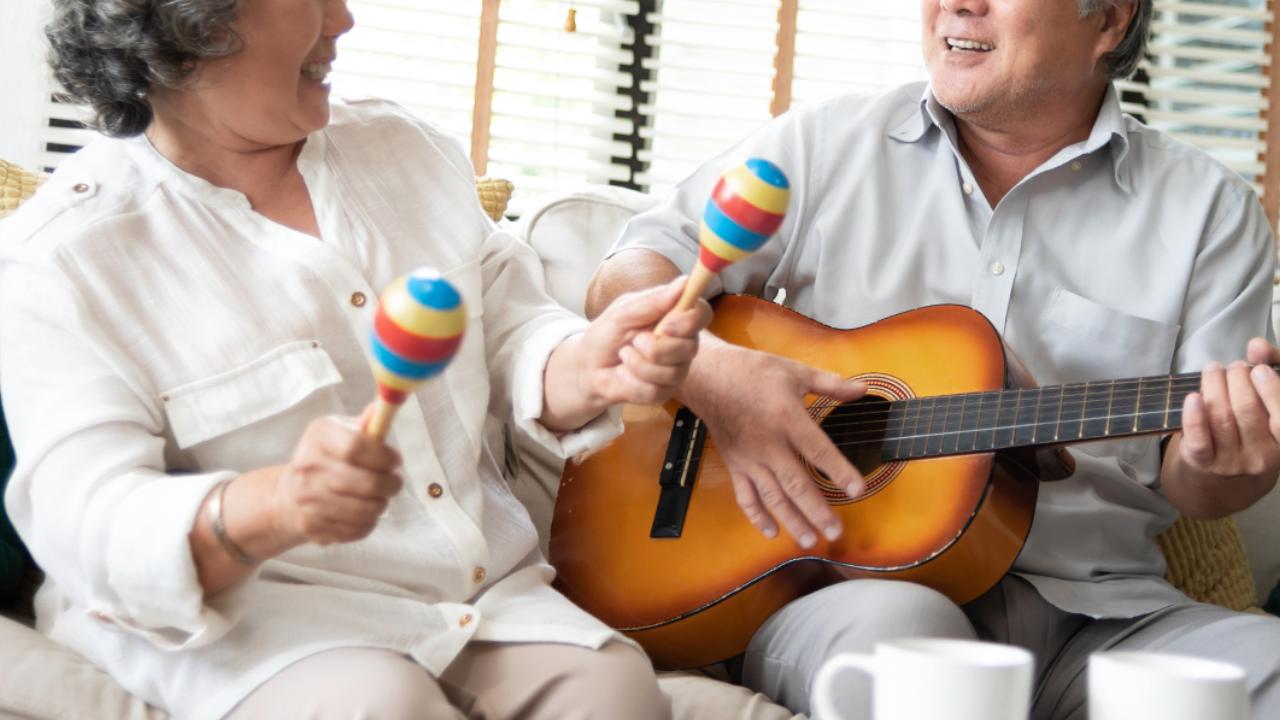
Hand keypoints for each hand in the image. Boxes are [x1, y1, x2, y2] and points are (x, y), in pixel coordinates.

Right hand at [273, 408, 403, 544]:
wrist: (289, 494)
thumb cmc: (327, 458)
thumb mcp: (341, 432)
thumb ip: (365, 425)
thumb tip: (384, 408)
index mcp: (318, 436)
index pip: (356, 446)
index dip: (384, 456)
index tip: (396, 461)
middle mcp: (307, 466)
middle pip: (365, 483)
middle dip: (390, 485)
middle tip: (395, 483)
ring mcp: (306, 499)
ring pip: (364, 510)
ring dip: (380, 505)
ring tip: (379, 498)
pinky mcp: (311, 526)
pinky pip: (355, 530)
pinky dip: (368, 524)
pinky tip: (364, 514)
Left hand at [578, 275, 711, 405]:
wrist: (588, 368)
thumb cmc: (607, 335)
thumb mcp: (622, 313)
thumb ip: (652, 301)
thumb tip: (683, 283)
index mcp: (674, 317)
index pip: (702, 314)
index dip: (690, 320)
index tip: (667, 324)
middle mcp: (681, 343)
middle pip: (690, 347)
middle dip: (656, 347)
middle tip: (634, 341)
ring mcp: (675, 370)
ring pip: (671, 372)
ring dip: (638, 364)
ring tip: (625, 356)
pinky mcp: (663, 392)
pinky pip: (654, 390)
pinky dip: (631, 381)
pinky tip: (624, 374)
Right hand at [685, 341, 866, 547]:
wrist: (710, 379)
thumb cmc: (752, 372)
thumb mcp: (794, 372)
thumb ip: (830, 384)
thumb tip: (862, 390)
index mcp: (786, 418)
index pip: (818, 451)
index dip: (839, 471)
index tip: (858, 490)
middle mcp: (768, 444)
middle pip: (796, 484)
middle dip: (817, 511)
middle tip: (835, 531)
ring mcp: (749, 458)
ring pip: (773, 497)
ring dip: (792, 521)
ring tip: (810, 540)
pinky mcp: (736, 465)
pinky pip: (745, 496)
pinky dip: (757, 516)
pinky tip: (772, 532)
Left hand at [1168, 338, 1279, 514]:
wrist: (1221, 480)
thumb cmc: (1250, 432)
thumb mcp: (1267, 407)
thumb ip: (1270, 371)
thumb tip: (1258, 346)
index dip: (1271, 389)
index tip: (1257, 368)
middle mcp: (1263, 457)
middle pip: (1246, 409)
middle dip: (1237, 379)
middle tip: (1232, 367)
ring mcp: (1232, 462)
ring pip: (1221, 417)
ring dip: (1214, 386)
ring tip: (1213, 370)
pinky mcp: (1203, 464)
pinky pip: (1199, 439)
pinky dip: (1193, 416)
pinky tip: (1192, 397)